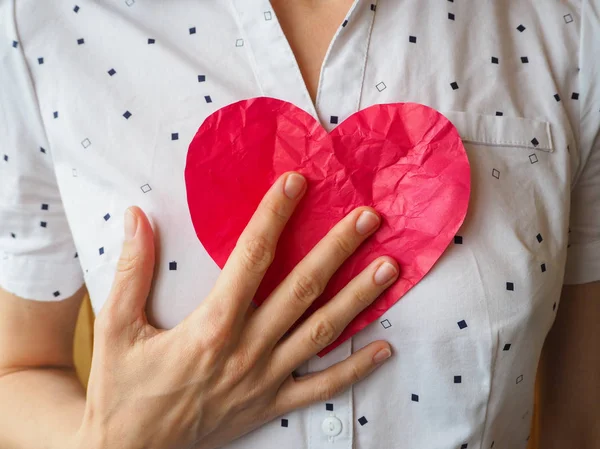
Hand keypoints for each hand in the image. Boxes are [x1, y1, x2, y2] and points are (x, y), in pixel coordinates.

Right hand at [75, 172, 398, 448]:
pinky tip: (384, 348)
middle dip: (337, 249)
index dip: (274, 215)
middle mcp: (249, 348)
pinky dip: (356, 368)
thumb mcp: (115, 328)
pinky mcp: (273, 404)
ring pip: (322, 332)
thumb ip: (131, 270)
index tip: (295, 184)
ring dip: (359, 297)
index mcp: (212, 325)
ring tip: (388, 268)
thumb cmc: (122, 390)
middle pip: (302, 288)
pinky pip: (323, 387)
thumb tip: (137, 219)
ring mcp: (267, 379)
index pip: (251, 257)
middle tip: (368, 219)